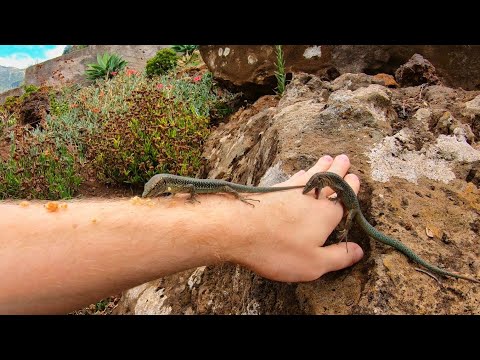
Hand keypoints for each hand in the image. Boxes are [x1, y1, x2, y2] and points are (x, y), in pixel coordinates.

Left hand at [228, 154, 363, 281]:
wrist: (237, 228)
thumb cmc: (277, 249)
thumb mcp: (313, 264)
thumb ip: (338, 257)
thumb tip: (359, 251)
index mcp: (327, 214)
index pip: (345, 197)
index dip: (351, 187)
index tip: (355, 177)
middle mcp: (312, 197)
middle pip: (330, 180)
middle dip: (339, 169)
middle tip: (344, 158)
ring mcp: (291, 190)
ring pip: (312, 174)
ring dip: (321, 166)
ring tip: (327, 158)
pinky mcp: (274, 189)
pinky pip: (293, 178)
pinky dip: (301, 174)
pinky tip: (301, 172)